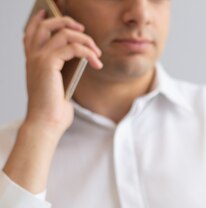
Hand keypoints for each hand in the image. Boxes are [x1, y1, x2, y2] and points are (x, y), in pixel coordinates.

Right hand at [22, 9, 101, 136]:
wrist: (47, 122)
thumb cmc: (54, 108)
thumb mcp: (59, 84)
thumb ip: (63, 69)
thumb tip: (80, 58)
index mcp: (32, 60)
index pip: (32, 31)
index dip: (41, 19)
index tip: (51, 12)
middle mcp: (33, 56)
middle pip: (48, 25)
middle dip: (68, 22)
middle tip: (84, 30)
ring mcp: (39, 58)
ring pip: (64, 34)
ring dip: (86, 40)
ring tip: (97, 54)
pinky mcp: (49, 64)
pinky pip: (72, 48)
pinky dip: (88, 53)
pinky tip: (96, 63)